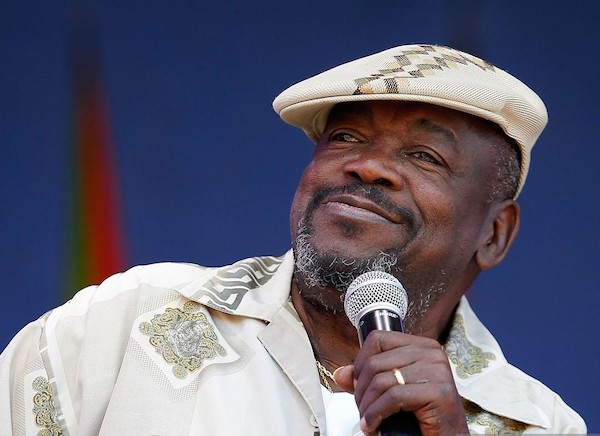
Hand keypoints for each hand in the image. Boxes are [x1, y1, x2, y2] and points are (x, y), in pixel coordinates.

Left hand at [333, 330, 467, 435]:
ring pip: (381, 380)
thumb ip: (367, 379)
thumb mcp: (391, 392)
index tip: (357, 384)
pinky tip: (373, 425)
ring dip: (367, 406)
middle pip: (375, 362)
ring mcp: (437, 371)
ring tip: (368, 421)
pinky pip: (393, 397)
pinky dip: (376, 414)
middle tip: (362, 410)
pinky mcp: (438, 392)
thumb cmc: (422, 417)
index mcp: (422, 346)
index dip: (360, 362)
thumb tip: (340, 373)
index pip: (378, 339)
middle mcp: (432, 353)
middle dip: (361, 390)